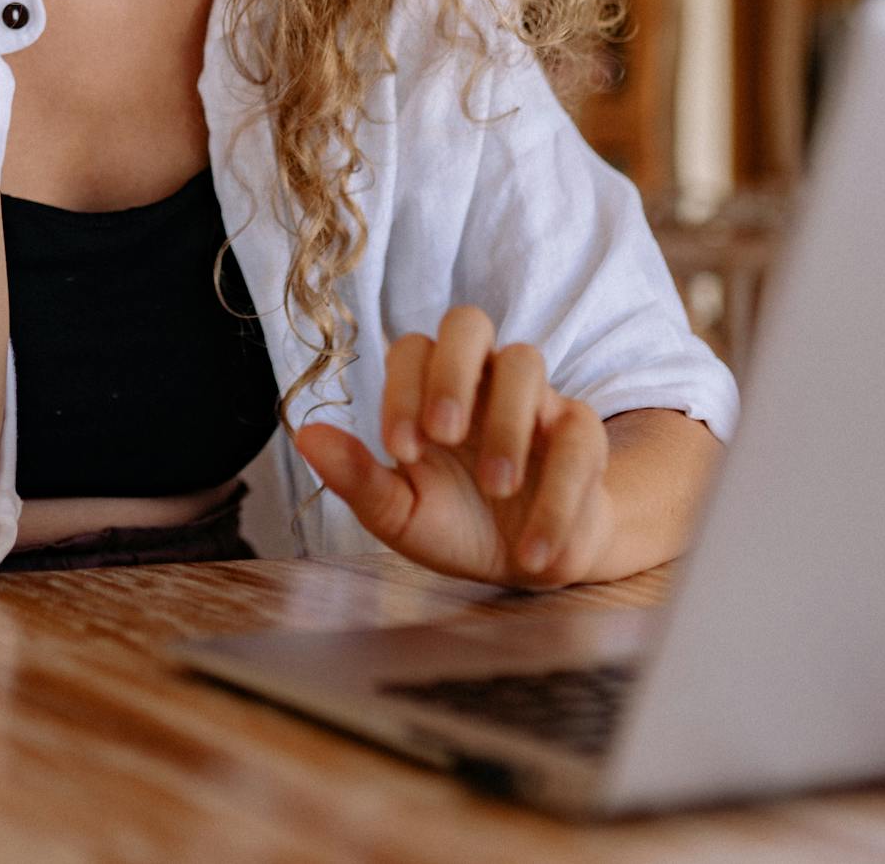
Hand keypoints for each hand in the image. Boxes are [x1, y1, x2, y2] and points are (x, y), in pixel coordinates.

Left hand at [292, 307, 616, 587]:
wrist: (528, 563)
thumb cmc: (456, 524)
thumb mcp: (400, 513)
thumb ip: (357, 476)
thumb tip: (303, 434)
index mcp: (431, 389)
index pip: (412, 350)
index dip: (403, 390)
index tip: (401, 451)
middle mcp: (482, 379)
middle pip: (468, 321)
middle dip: (453, 370)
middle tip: (444, 434)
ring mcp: (535, 398)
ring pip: (526, 361)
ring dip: (508, 425)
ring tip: (498, 489)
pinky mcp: (581, 434)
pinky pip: (577, 437)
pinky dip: (557, 496)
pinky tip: (531, 550)